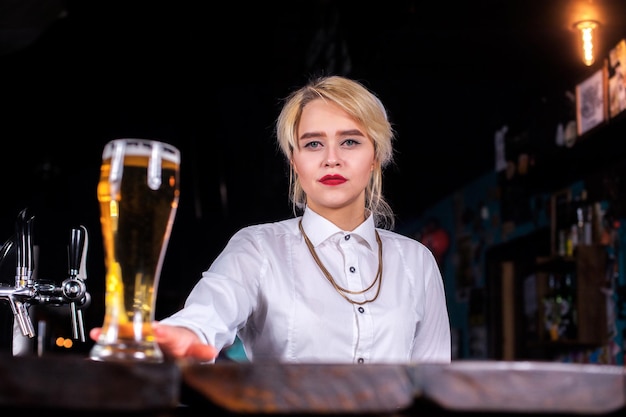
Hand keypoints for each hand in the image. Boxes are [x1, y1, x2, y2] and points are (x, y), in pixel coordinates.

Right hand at [89, 322, 217, 361]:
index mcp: (170, 336)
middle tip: (113, 329)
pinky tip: (94, 342)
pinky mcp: (133, 343)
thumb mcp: (194, 349)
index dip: (162, 331)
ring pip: (126, 334)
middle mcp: (154, 334)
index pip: (167, 333)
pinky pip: (120, 341)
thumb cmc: (184, 345)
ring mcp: (142, 338)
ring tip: (97, 333)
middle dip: (126, 330)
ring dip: (111, 334)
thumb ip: (201, 352)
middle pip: (140, 331)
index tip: (156, 329)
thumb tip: (212, 352)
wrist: (178, 340)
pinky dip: (106, 342)